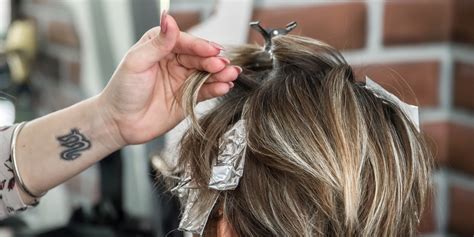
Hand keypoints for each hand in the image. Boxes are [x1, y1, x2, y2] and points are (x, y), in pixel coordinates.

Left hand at [98, 12, 239, 144]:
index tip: (211, 51)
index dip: (199, 46)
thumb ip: (158, 43)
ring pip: (206, 73)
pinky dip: (216, 89)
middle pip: (199, 58)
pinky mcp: (189, 98)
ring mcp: (183, 80)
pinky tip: (224, 87)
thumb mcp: (137, 62)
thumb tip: (169, 18)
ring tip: (231, 74)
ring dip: (220, 73)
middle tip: (223, 64)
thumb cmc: (122, 90)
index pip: (185, 42)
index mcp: (161, 46)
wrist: (119, 123)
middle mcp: (174, 61)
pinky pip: (206, 91)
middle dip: (213, 61)